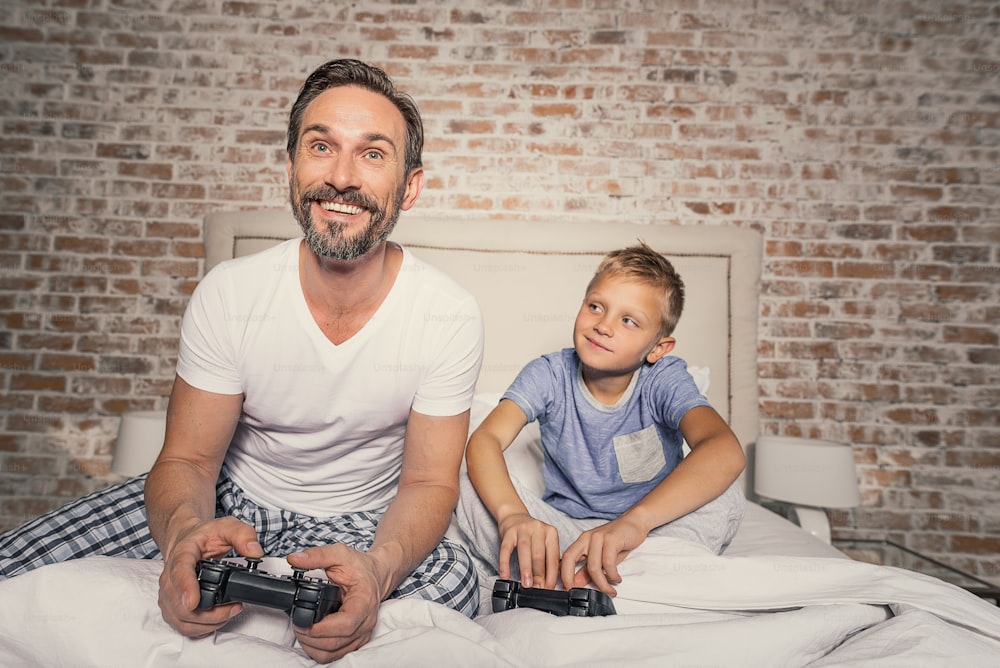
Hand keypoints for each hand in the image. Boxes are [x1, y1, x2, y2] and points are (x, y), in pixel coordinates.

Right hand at [157, 516, 262, 637]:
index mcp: (182, 553)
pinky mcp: (171, 606)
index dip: (185, 588)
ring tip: (229, 612)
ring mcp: (168, 594)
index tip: (193, 602)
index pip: (179, 571)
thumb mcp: (227, 526)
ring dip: (207, 623)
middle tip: (235, 606)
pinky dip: (200, 628)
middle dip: (210, 613)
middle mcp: (170, 576)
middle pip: (180, 604)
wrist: (187, 539)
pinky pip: (181, 625)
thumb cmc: (205, 535)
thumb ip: (243, 535)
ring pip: (181, 619)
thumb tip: (254, 552)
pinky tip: (217, 619)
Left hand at [285, 543, 390, 662]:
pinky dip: (319, 649)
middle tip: (296, 623)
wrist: (375, 575)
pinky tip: (312, 635)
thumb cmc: (359, 567)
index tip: (302, 621)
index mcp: (364, 601)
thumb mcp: (339, 554)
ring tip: (302, 629)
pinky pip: (336, 655)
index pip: (345, 624)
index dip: (321, 628)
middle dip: (309, 637)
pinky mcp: (357, 641)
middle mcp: (366, 622)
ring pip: (333, 653)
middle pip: (335, 643)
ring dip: (312, 646)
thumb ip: (317, 556)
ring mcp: (362, 634)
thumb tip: (294, 559)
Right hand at [496, 512, 559, 588]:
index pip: (553, 557)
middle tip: (538, 589)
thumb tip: (548, 583)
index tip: (549, 588)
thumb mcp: (544, 542)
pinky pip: (506, 549)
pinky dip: (505, 563)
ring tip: (526, 584)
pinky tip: (505, 575)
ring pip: (524, 551)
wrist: (514, 516)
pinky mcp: (508, 532)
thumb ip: (547, 559)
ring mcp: (523, 529)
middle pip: (539, 554)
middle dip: (539, 575)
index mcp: (551, 533)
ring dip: (526, 570)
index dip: (552, 575)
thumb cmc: (532, 534)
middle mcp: (538, 529)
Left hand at [560, 517, 646, 596]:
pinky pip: (608, 562)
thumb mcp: (602, 556)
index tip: (568, 590)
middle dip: (571, 578)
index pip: (566, 557)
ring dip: (602, 583)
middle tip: (581, 594)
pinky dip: (612, 575)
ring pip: (593, 566)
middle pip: (571, 558)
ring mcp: (598, 537)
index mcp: (582, 541)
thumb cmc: (618, 540)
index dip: (563, 574)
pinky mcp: (611, 539)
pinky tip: (617, 578)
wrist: (635, 522)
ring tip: (610, 590)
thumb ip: (588, 568)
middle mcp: (587, 538)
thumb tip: (577, 582)